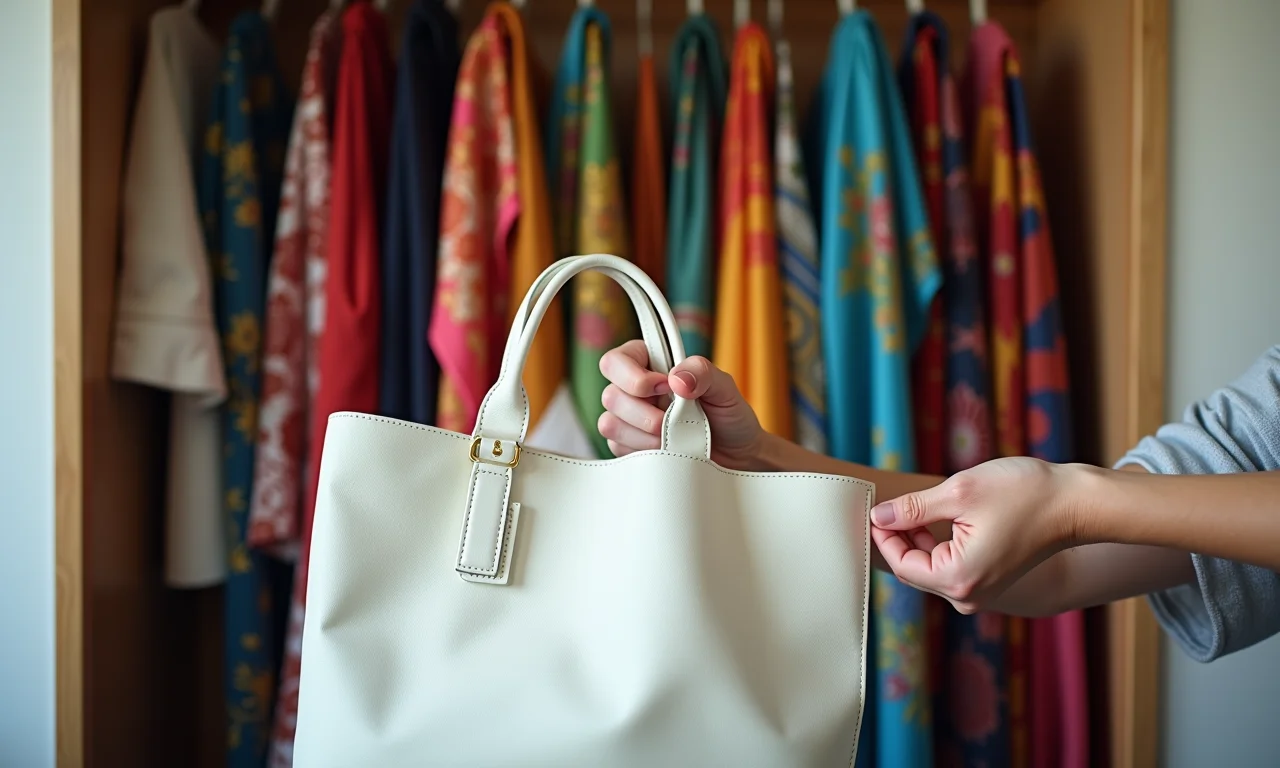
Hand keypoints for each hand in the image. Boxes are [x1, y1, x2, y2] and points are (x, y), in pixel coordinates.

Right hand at [597, 340, 766, 469]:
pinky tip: (664, 450)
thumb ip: (703, 373)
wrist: (738, 458)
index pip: (618, 360)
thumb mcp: (725, 388)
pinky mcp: (630, 446)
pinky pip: (617, 448)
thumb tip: (676, 378)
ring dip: (643, 434)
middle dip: (642, 412)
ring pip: (609, 423)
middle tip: (670, 420)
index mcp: (652, 366)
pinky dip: (643, 451)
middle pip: (610, 395)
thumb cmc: (730, 417)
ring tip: (672, 438)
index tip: (663, 387)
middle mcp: (635, 391)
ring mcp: (630, 420)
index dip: (632, 375)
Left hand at [869, 457, 1081, 613]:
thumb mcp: (958, 493)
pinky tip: (934, 515)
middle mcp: (968, 595)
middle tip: (888, 504)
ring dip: (917, 538)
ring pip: (931, 566)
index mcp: (959, 579)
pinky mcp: (989, 579)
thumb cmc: (1024, 494)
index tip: (873, 509)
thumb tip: (879, 517)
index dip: (884, 537)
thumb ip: (914, 509)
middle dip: (899, 538)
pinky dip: (937, 543)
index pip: (902, 565)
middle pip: (914, 569)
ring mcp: (980, 590)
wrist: (1075, 502)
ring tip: (913, 506)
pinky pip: (950, 565)